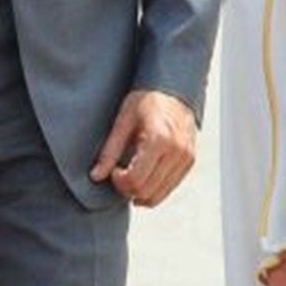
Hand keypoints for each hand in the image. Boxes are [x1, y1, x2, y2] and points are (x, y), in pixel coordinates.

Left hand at [90, 89, 196, 205]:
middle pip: (147, 191)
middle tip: (118, 175)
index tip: (113, 170)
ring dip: (141, 193)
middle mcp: (177, 152)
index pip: (136, 179)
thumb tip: (95, 175)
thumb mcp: (123, 121)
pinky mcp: (190, 162)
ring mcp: (186, 158)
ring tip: (130, 176)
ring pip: (160, 194)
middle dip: (128, 190)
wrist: (173, 91)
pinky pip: (171, 187)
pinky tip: (143, 177)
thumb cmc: (145, 101)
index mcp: (159, 140)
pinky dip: (155, 189)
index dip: (119, 182)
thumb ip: (110, 150)